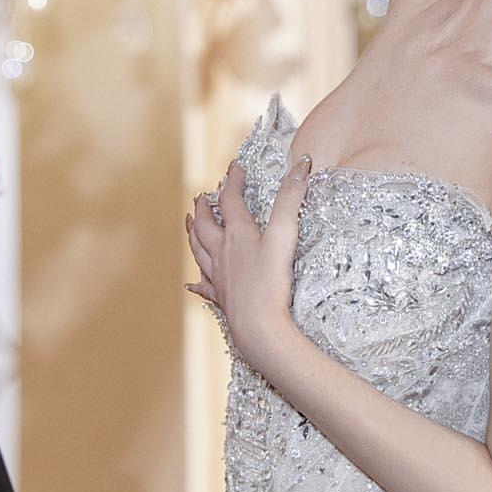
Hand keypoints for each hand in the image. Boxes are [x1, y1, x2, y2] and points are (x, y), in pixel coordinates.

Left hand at [185, 150, 309, 376]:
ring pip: (198, 250)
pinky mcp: (222, 298)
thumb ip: (292, 199)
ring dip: (192, 234)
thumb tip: (303, 164)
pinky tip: (192, 285)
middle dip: (203, 207)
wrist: (259, 328)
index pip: (230, 200)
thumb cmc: (271, 283)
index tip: (236, 167)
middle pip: (205, 224)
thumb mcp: (284, 237)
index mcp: (237, 235)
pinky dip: (198, 282)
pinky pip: (205, 287)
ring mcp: (219, 276)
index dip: (233, 181)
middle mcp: (222, 253)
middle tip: (200, 196)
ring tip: (188, 223)